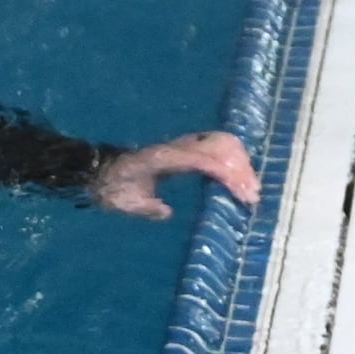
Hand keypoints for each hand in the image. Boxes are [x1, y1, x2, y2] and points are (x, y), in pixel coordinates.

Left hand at [92, 129, 260, 220]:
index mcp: (163, 158)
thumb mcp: (127, 203)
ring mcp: (183, 144)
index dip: (226, 174)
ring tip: (251, 189)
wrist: (102, 172)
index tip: (243, 194)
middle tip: (252, 196)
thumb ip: (146, 207)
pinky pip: (217, 146)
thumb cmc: (116, 190)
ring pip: (221, 142)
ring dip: (240, 162)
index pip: (202, 158)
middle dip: (240, 167)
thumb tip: (167, 211)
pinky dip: (234, 158)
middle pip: (218, 145)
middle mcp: (177, 146)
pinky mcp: (187, 149)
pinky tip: (241, 178)